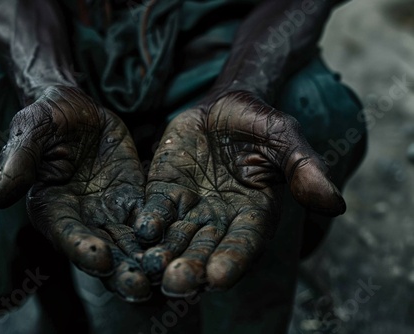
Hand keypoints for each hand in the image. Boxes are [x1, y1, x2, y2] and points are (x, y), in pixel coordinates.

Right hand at [0, 86, 150, 301]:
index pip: (66, 234)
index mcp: (52, 207)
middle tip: (140, 286)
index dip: (81, 247)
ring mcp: (111, 212)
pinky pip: (152, 220)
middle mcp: (82, 218)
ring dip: (147, 262)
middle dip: (120, 270)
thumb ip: (19, 163)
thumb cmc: (47, 118)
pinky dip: (165, 235)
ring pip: (130, 244)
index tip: (100, 258)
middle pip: (102, 250)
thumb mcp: (31, 131)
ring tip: (166, 276)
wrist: (78, 109)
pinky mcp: (134, 200)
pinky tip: (183, 247)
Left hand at [135, 91, 344, 296]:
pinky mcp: (165, 193)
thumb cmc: (259, 123)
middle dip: (192, 267)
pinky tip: (141, 232)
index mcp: (255, 214)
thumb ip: (304, 169)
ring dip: (165, 254)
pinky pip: (155, 212)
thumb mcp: (285, 138)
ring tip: (153, 267)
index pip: (245, 243)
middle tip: (178, 282)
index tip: (219, 276)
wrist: (222, 107)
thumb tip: (336, 204)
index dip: (233, 259)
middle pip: (206, 250)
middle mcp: (221, 220)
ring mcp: (191, 209)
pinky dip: (148, 223)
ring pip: (177, 238)